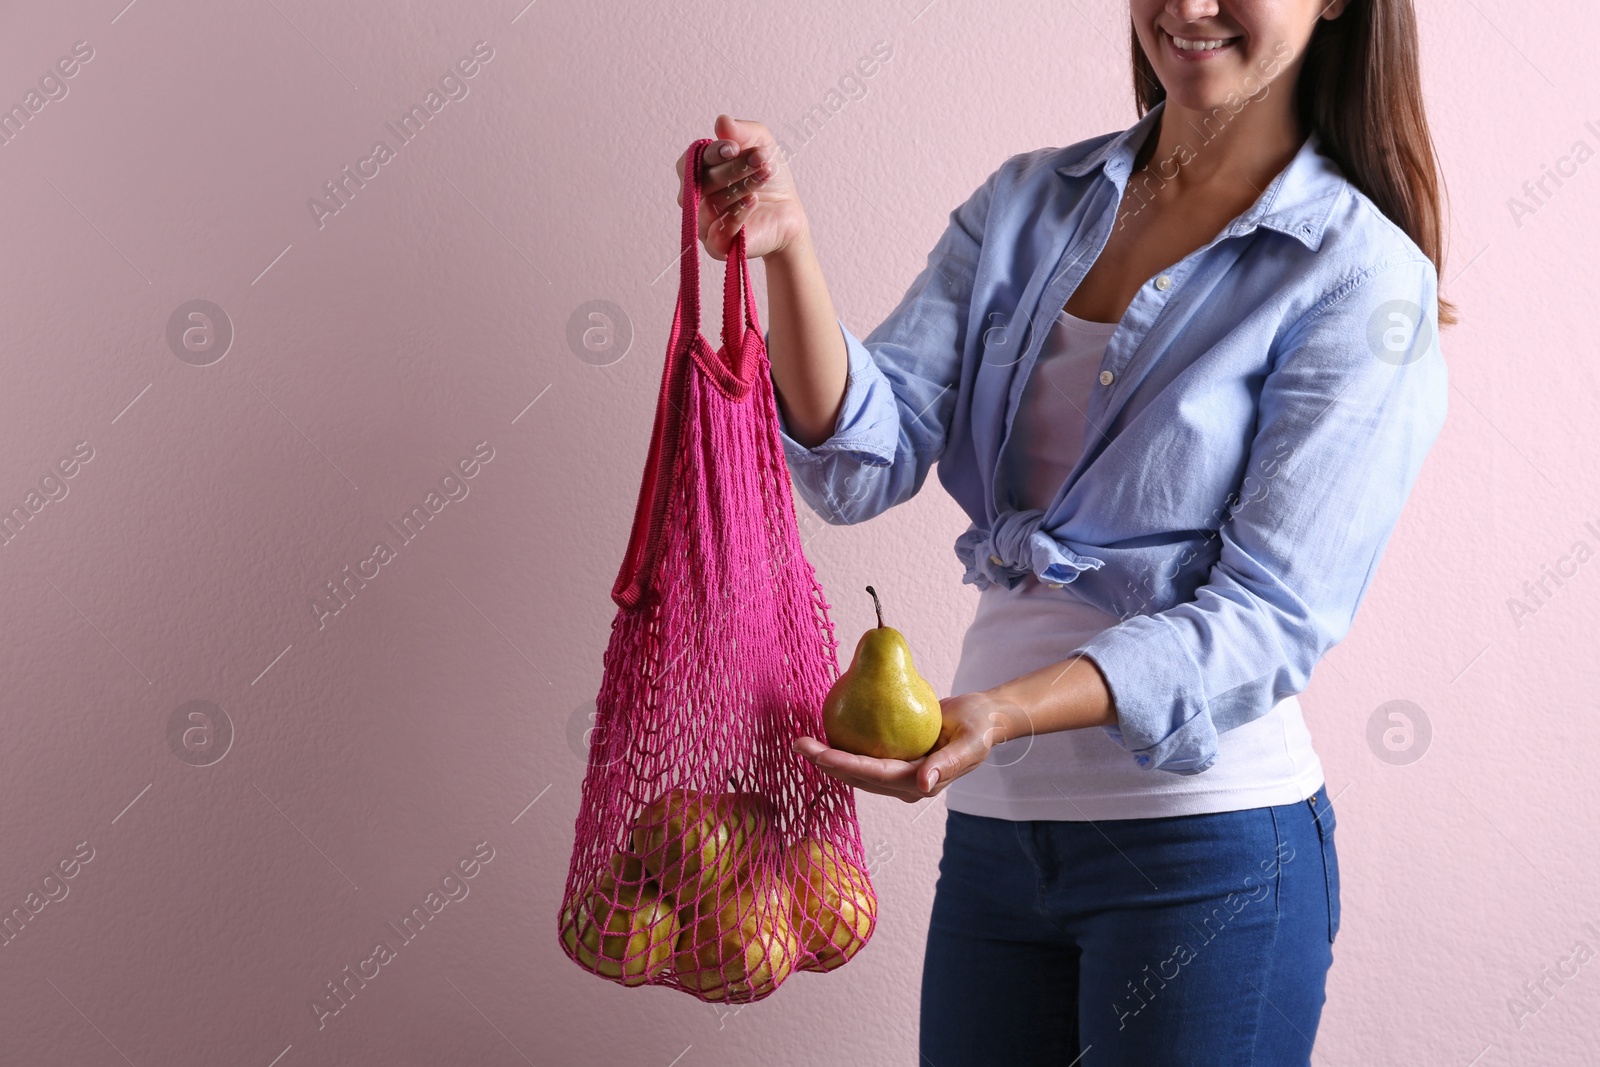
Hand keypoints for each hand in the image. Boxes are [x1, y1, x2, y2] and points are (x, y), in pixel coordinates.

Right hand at [675, 114, 808, 262]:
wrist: (788, 214)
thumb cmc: (768, 179)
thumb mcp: (761, 145)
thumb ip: (742, 132)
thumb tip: (722, 121)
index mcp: (699, 172)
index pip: (692, 160)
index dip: (712, 153)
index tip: (735, 147)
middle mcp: (695, 198)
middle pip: (702, 181)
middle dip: (734, 168)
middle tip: (761, 159)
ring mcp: (703, 223)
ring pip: (712, 203)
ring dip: (742, 186)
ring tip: (765, 175)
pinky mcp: (715, 246)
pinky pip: (717, 231)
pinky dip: (736, 214)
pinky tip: (753, 201)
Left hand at [792, 691, 1032, 803]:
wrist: (982, 720)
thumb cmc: (978, 727)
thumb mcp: (971, 743)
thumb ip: (948, 764)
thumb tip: (923, 785)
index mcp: (921, 784)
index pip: (875, 775)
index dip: (846, 766)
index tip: (820, 753)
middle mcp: (905, 784)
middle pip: (858, 777)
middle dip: (826, 763)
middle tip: (798, 743)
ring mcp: (898, 775)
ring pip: (855, 771)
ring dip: (827, 758)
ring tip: (801, 741)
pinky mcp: (893, 762)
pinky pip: (862, 757)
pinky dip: (841, 748)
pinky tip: (823, 732)